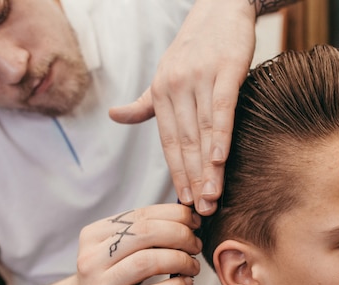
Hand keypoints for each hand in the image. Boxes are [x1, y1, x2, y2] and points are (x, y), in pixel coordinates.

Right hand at [75, 204, 201, 284]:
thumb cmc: (112, 272)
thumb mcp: (119, 246)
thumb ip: (146, 230)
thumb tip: (189, 217)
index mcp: (94, 234)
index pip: (141, 215)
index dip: (174, 215)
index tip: (195, 222)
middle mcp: (92, 258)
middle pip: (145, 234)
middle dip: (180, 235)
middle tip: (195, 245)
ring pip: (147, 262)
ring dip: (180, 260)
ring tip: (192, 265)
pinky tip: (185, 284)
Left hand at [109, 0, 256, 214]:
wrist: (220, 9)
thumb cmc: (194, 47)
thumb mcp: (164, 76)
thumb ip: (143, 103)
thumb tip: (113, 116)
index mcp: (161, 93)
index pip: (168, 142)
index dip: (176, 173)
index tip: (183, 201)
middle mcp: (176, 87)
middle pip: (185, 142)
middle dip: (193, 179)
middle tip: (201, 209)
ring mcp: (200, 79)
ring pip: (203, 131)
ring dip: (208, 167)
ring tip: (212, 196)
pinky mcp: (225, 70)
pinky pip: (222, 108)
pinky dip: (221, 134)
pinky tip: (220, 159)